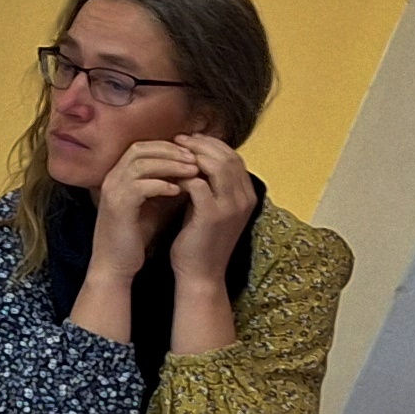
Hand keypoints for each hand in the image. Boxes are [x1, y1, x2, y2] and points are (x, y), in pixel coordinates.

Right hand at [91, 140, 199, 265]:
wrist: (115, 264)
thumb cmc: (136, 236)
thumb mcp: (155, 205)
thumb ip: (168, 186)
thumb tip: (194, 172)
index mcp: (119, 176)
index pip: (142, 147)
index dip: (168, 146)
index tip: (192, 153)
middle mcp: (112, 179)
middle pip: (140, 149)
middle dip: (170, 150)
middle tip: (195, 157)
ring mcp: (113, 191)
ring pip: (140, 164)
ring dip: (170, 165)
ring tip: (193, 171)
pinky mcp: (117, 207)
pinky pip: (139, 186)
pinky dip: (160, 185)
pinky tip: (178, 190)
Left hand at [169, 133, 255, 261]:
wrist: (200, 274)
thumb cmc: (200, 239)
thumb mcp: (210, 207)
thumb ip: (210, 184)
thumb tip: (195, 157)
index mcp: (247, 195)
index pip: (234, 157)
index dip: (211, 144)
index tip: (189, 139)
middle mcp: (244, 199)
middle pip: (227, 156)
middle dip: (200, 144)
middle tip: (177, 140)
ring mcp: (231, 207)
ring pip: (216, 165)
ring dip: (191, 156)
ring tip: (171, 153)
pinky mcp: (212, 215)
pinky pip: (197, 183)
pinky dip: (181, 176)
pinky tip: (167, 176)